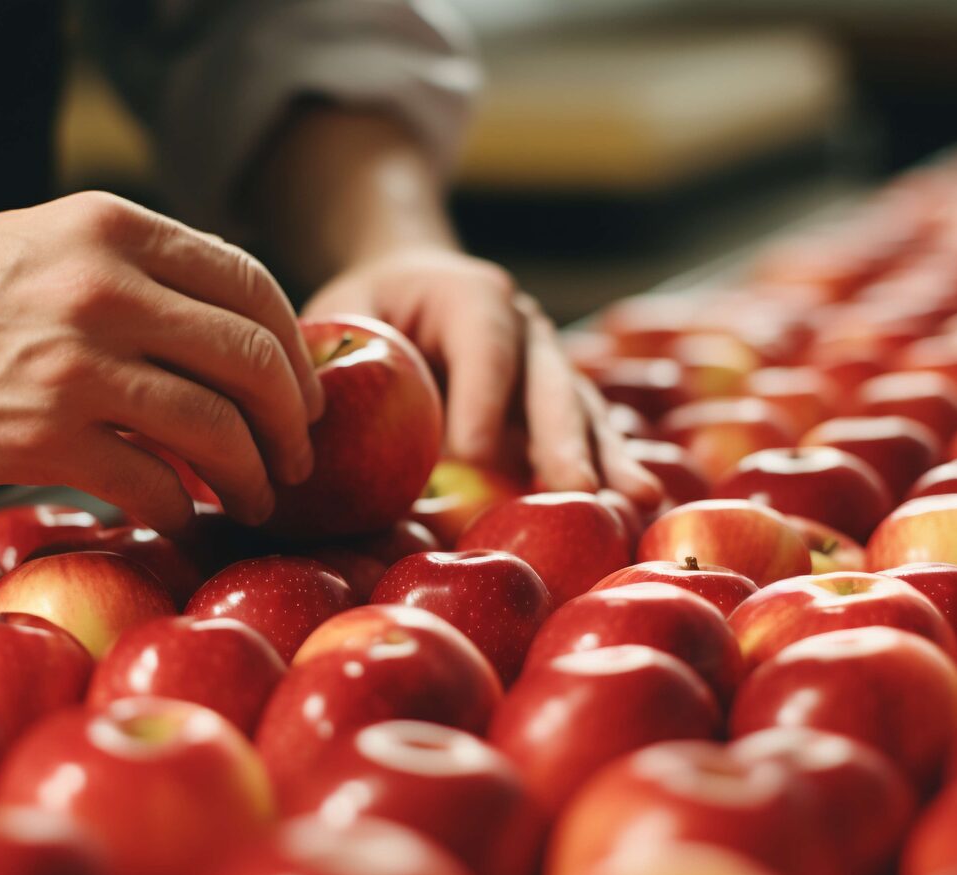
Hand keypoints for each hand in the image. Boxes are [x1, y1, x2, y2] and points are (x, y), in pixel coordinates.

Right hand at [0, 192, 321, 531]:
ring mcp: (75, 363)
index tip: (302, 393)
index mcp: (114, 228)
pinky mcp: (39, 437)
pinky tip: (184, 516)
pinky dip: (185, 509)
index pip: (251, 286)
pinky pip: (154, 485)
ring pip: (217, 427)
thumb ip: (137, 280)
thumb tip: (230, 350)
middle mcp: (106, 286)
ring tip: (258, 498)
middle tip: (296, 457)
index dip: (295, 349)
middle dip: (292, 421)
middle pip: (254, 360)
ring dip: (254, 476)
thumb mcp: (48, 246)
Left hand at [302, 246, 659, 504]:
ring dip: (607, 459)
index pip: (484, 347)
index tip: (471, 455)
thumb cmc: (371, 308)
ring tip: (634, 500)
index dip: (482, 400)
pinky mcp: (557, 403)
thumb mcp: (343, 315)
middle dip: (562, 439)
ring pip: (582, 412)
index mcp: (472, 296)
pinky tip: (636, 507)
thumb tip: (320, 433)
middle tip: (574, 488)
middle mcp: (525, 327)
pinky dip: (610, 470)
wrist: (414, 284)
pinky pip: (588, 435)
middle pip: (549, 383)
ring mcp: (549, 365)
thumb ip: (337, 362)